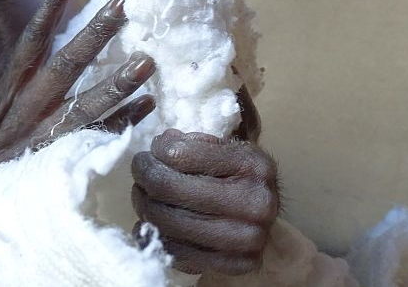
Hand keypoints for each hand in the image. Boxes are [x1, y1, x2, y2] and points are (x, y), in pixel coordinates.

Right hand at [0, 0, 156, 205]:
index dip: (51, 4)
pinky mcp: (55, 156)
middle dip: (97, 33)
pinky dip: (121, 123)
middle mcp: (28, 103)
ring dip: (118, 83)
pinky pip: (93, 138)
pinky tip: (147, 105)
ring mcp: (43, 131)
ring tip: (149, 61)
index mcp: (11, 83)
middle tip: (126, 3)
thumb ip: (24, 68)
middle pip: (67, 64)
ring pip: (85, 105)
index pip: (32, 37)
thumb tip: (54, 32)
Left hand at [131, 95, 277, 275]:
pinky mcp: (236, 264)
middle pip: (167, 188)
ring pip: (166, 222)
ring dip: (143, 205)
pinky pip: (174, 252)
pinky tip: (150, 225)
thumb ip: (191, 143)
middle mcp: (255, 202)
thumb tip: (160, 145)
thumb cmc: (236, 175)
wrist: (266, 216)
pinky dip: (152, 236)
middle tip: (141, 171)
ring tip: (145, 196)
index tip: (152, 152)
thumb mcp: (223, 148)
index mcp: (251, 165)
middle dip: (144, 176)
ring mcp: (247, 238)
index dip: (156, 151)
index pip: (178, 155)